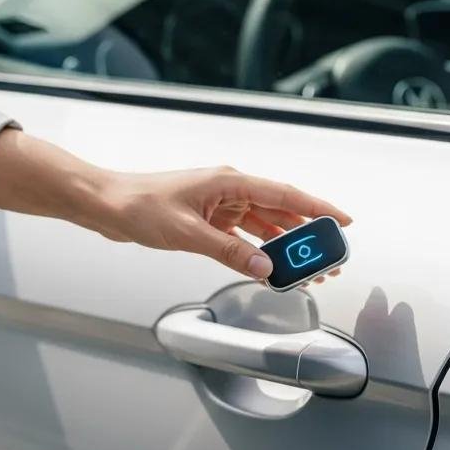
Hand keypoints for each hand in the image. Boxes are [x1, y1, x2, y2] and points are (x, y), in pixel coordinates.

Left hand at [93, 165, 351, 280]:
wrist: (107, 205)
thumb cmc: (138, 205)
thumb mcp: (187, 232)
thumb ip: (228, 251)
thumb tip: (264, 265)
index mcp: (227, 182)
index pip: (284, 194)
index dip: (317, 207)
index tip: (343, 221)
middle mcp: (227, 190)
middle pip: (278, 212)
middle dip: (306, 235)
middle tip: (329, 257)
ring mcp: (217, 205)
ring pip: (262, 226)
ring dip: (283, 246)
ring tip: (306, 267)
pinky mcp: (205, 220)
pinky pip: (241, 236)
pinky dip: (256, 251)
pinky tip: (269, 265)